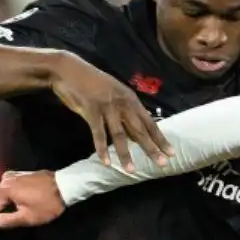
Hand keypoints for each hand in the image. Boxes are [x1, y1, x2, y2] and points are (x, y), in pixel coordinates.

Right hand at [0, 170, 65, 228]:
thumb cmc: (46, 204)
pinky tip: (32, 198)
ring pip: (9, 192)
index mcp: (4, 188)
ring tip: (30, 207)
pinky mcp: (25, 172)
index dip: (4, 217)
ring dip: (16, 201)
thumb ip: (7, 220)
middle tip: (25, 214)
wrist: (66, 187)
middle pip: (2, 199)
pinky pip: (17, 186)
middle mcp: (6, 178)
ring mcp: (16, 173)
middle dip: (10, 208)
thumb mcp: (27, 217)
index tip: (16, 221)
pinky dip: (21, 193)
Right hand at [48, 52, 171, 168]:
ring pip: (119, 135)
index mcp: (130, 99)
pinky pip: (98, 133)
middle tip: (162, 164)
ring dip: (125, 154)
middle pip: (139, 130)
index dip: (160, 138)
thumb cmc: (92, 83)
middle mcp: (122, 103)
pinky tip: (106, 162)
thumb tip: (136, 134)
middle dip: (151, 148)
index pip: (149, 122)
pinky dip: (101, 149)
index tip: (171, 153)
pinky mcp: (91, 110)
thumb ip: (125, 113)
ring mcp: (107, 107)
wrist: (68, 69)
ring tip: (131, 170)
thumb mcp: (114, 95)